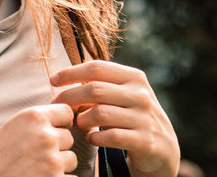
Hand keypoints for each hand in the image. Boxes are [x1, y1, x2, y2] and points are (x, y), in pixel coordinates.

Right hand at [0, 104, 77, 176]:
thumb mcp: (16, 125)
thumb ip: (40, 120)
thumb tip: (68, 120)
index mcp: (35, 116)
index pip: (67, 112)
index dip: (61, 123)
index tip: (51, 130)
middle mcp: (46, 136)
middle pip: (69, 138)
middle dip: (57, 147)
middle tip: (35, 154)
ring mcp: (52, 161)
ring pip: (71, 159)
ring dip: (59, 165)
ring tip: (35, 167)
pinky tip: (40, 176)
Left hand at [50, 61, 179, 176]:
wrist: (163, 148)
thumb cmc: (133, 117)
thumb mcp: (124, 95)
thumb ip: (102, 84)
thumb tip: (65, 77)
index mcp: (134, 77)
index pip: (96, 68)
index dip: (71, 73)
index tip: (53, 81)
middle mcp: (141, 95)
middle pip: (94, 90)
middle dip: (69, 98)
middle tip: (57, 108)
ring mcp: (144, 118)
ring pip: (100, 113)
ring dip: (82, 120)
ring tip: (78, 124)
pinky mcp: (145, 141)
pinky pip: (111, 136)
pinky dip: (95, 138)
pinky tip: (92, 139)